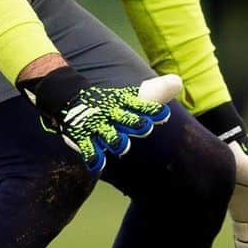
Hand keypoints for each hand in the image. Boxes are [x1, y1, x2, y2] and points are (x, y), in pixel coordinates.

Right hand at [20, 66, 181, 175]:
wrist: (70, 96)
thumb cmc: (109, 101)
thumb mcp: (129, 95)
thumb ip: (155, 91)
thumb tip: (177, 82)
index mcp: (123, 103)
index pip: (140, 105)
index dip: (152, 110)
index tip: (164, 115)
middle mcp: (112, 114)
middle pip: (126, 119)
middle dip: (136, 124)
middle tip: (146, 127)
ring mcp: (97, 126)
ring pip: (109, 135)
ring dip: (116, 140)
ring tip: (122, 146)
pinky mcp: (83, 138)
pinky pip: (88, 149)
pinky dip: (93, 157)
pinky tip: (98, 164)